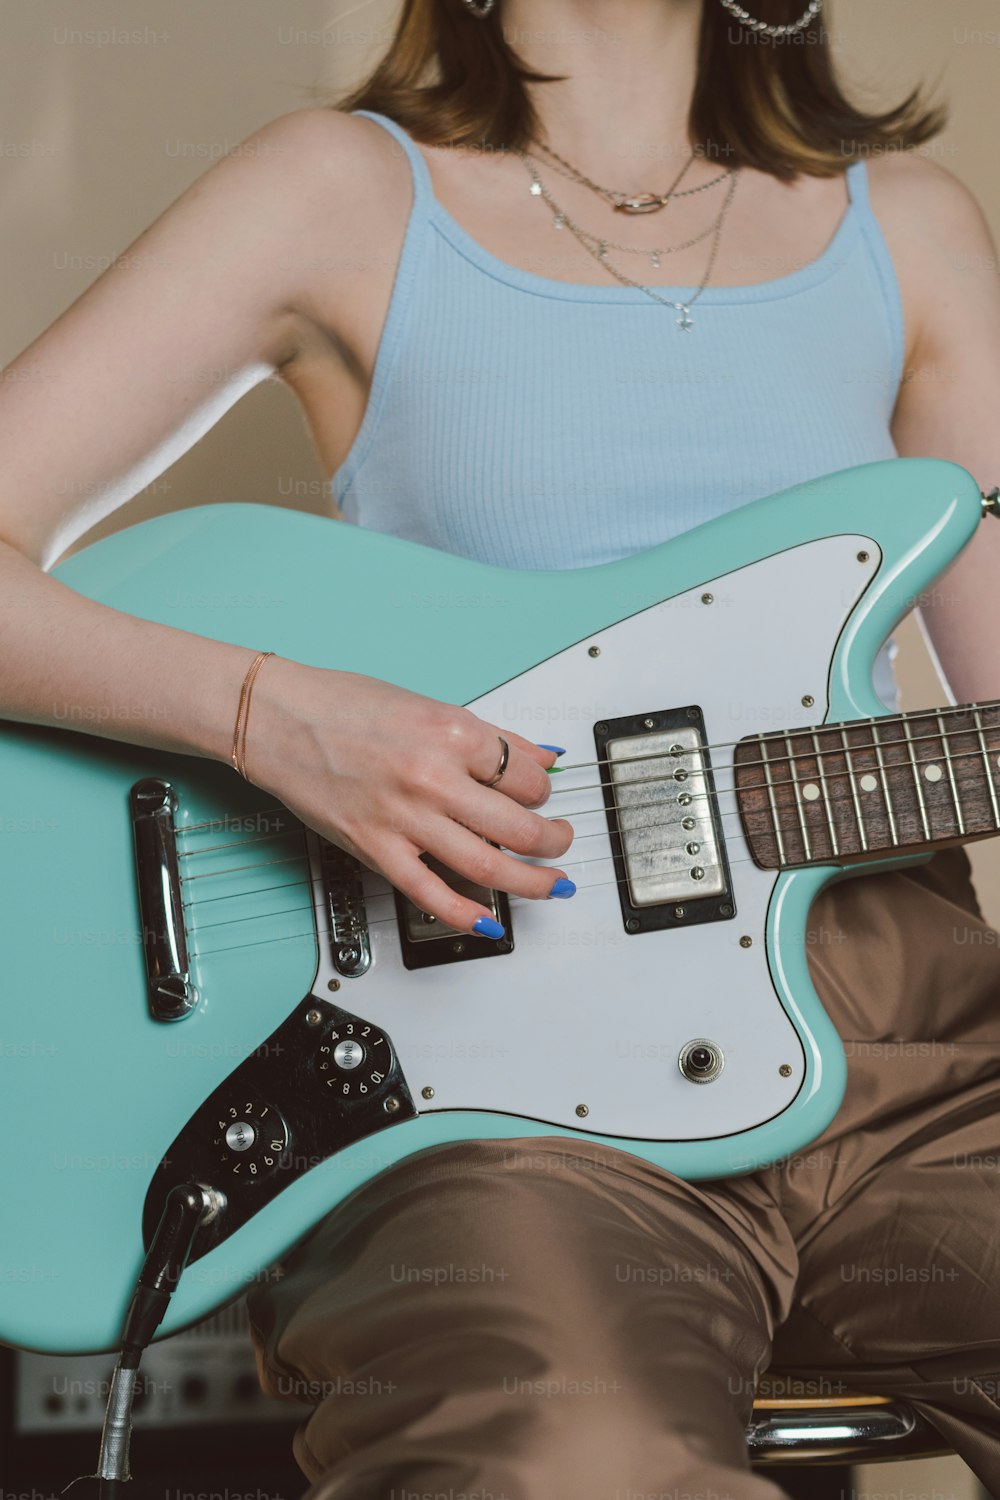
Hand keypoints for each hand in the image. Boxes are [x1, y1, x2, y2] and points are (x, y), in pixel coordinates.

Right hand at [245, 659, 574, 936]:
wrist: (279, 719)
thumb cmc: (343, 706)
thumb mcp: (428, 705)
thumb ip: (491, 737)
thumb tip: (542, 759)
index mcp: (452, 733)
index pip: (527, 777)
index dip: (543, 791)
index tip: (542, 796)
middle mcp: (434, 777)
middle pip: (520, 825)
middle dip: (553, 840)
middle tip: (560, 842)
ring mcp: (405, 818)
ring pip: (488, 865)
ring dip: (531, 881)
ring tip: (549, 883)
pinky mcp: (375, 848)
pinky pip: (431, 893)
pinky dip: (467, 914)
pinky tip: (491, 919)